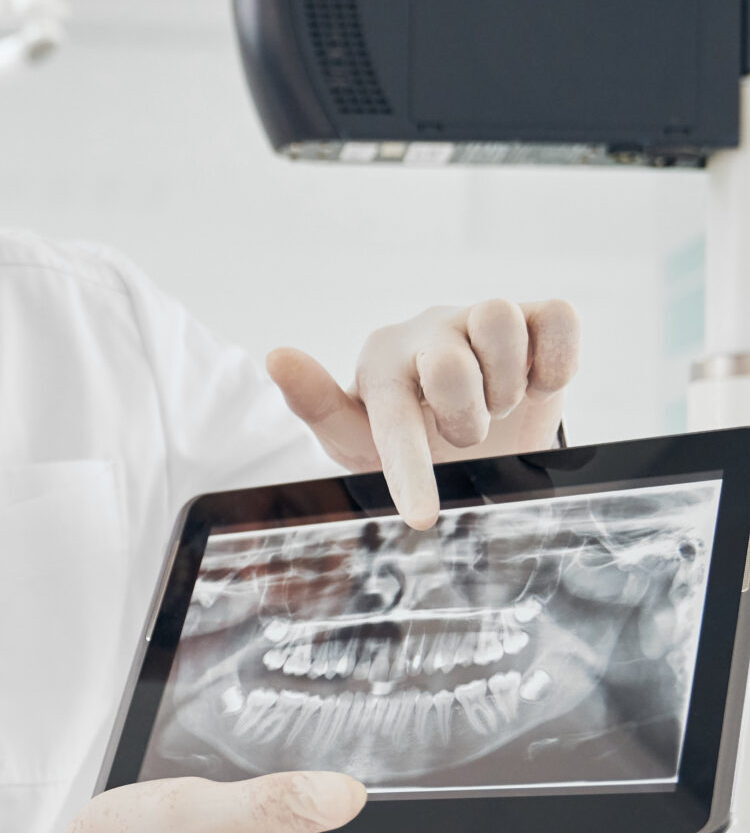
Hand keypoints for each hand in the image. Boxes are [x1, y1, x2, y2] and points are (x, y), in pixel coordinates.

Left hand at [267, 299, 580, 529]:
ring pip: (500, 323)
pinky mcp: (537, 316)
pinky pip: (557, 318)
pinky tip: (538, 383)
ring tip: (497, 405)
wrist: (478, 437)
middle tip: (464, 435)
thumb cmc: (410, 435)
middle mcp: (429, 332)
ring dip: (508, 387)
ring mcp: (482, 318)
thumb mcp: (358, 439)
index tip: (422, 517)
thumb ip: (317, 406)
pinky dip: (556, 360)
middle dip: (465, 421)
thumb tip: (276, 355)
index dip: (410, 469)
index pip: (393, 414)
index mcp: (381, 362)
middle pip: (452, 365)